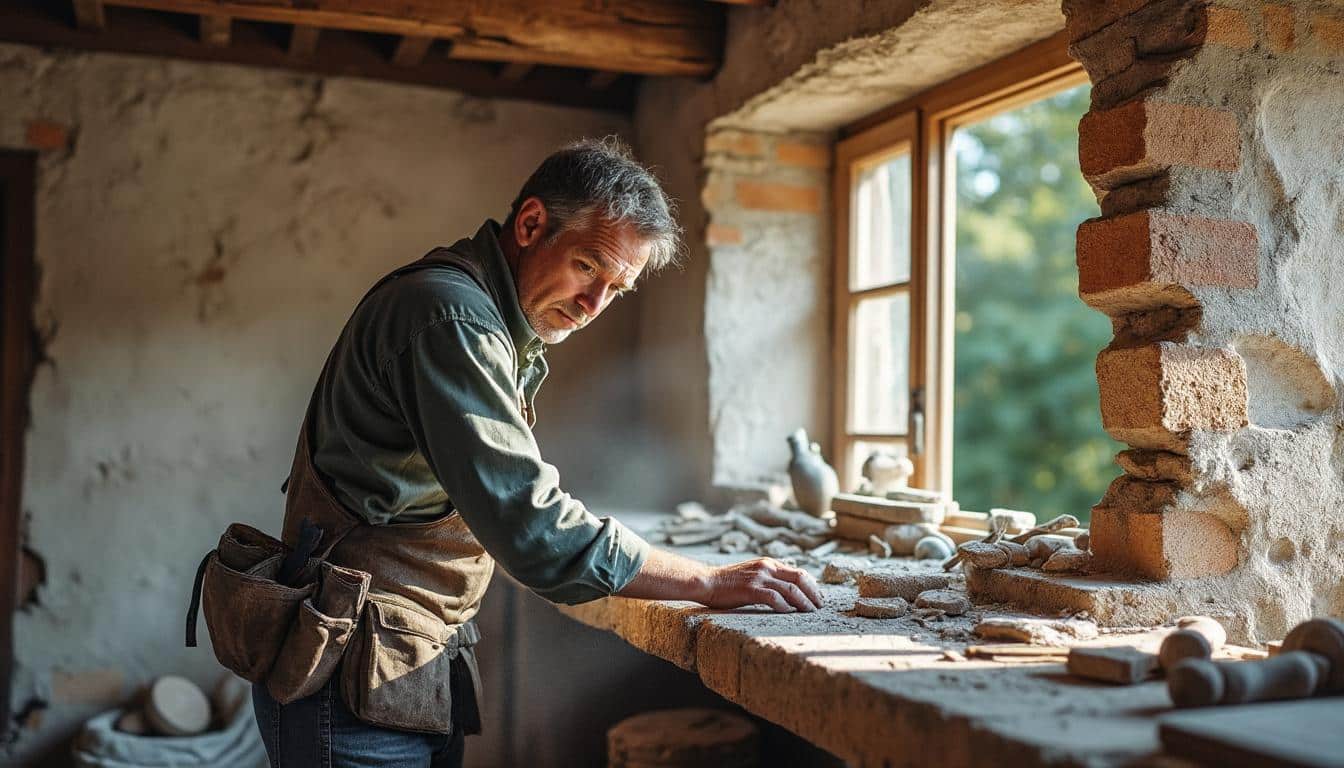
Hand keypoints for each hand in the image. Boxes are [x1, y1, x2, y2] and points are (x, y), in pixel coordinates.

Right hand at [702, 558, 822, 612]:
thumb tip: (788, 592)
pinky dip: (785, 606)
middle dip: (814, 594)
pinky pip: (774, 598)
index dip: (812, 586)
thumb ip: (769, 578)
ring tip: (810, 612)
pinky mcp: (751, 589)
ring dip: (804, 602)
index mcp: (769, 563)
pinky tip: (789, 613)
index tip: (818, 598)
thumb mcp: (753, 574)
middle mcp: (767, 567)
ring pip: (791, 589)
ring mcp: (759, 577)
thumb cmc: (728, 582)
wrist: (707, 581)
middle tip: (820, 607)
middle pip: (800, 578)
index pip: (799, 572)